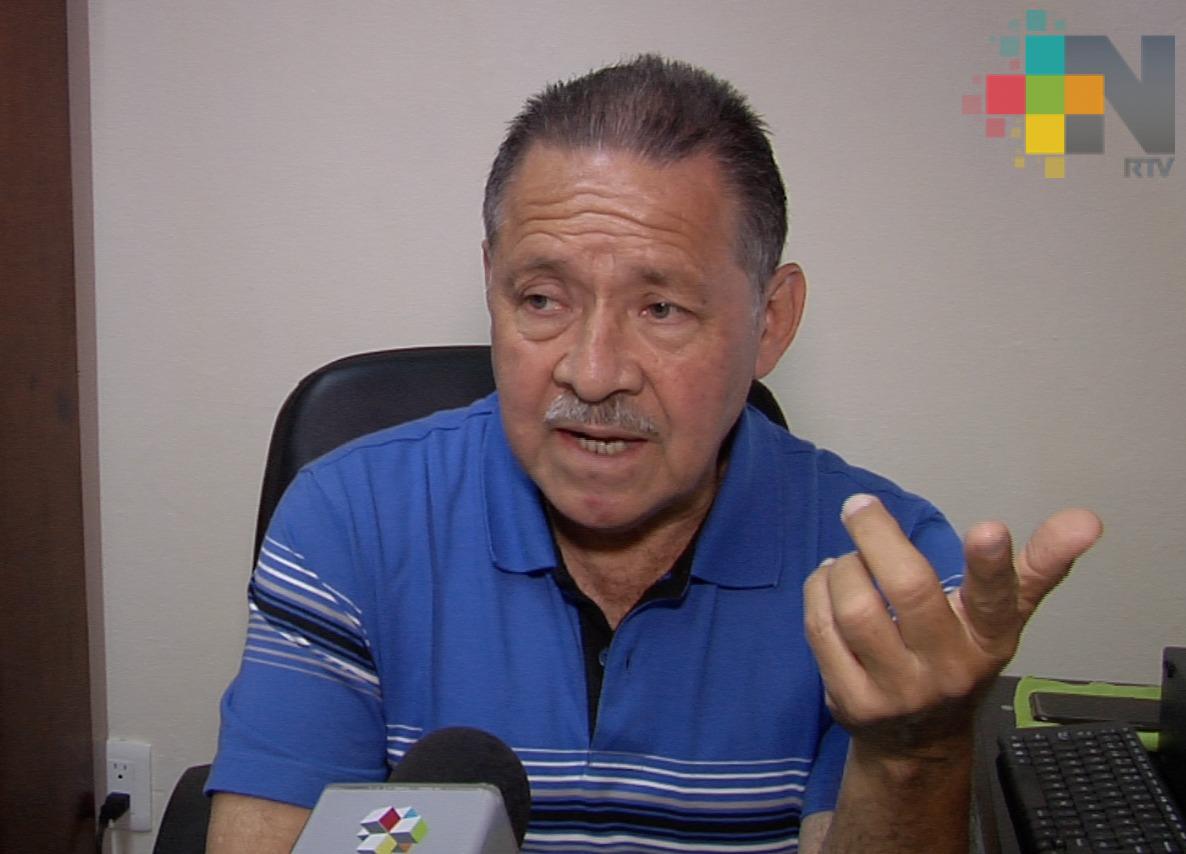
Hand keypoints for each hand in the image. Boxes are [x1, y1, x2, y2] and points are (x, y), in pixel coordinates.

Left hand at [803, 494, 1101, 759]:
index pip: (995, 600)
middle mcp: (947, 668)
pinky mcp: (851, 701)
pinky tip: (827, 583)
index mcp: (988, 639)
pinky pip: (822, 630)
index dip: (992, 565)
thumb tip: (1085, 519)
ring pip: (856, 609)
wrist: (918, 742)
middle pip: (909, 590)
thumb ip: (1037, 566)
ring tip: (846, 558)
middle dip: (877, 537)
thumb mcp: (1000, 619)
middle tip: (860, 506)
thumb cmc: (958, 657)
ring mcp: (897, 690)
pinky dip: (818, 593)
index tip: (989, 528)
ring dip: (842, 568)